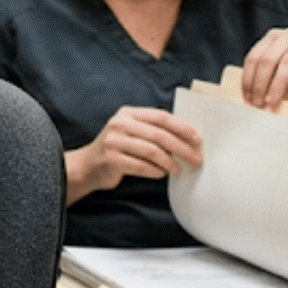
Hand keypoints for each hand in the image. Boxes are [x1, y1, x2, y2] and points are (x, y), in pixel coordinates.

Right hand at [66, 106, 202, 202]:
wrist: (89, 166)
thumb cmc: (118, 150)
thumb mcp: (132, 132)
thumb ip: (153, 130)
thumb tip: (189, 139)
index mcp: (128, 113)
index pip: (162, 117)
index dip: (183, 128)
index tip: (198, 140)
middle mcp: (119, 124)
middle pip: (159, 135)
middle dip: (182, 148)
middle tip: (196, 159)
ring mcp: (113, 141)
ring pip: (151, 151)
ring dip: (170, 162)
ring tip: (178, 169)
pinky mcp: (110, 158)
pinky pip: (141, 166)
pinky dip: (155, 171)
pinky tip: (162, 174)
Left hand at [241, 26, 287, 109]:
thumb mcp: (286, 70)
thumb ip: (270, 75)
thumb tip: (250, 99)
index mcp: (273, 38)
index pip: (253, 58)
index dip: (247, 79)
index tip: (246, 99)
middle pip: (267, 60)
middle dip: (260, 84)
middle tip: (258, 104)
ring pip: (287, 62)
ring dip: (277, 84)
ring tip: (272, 101)